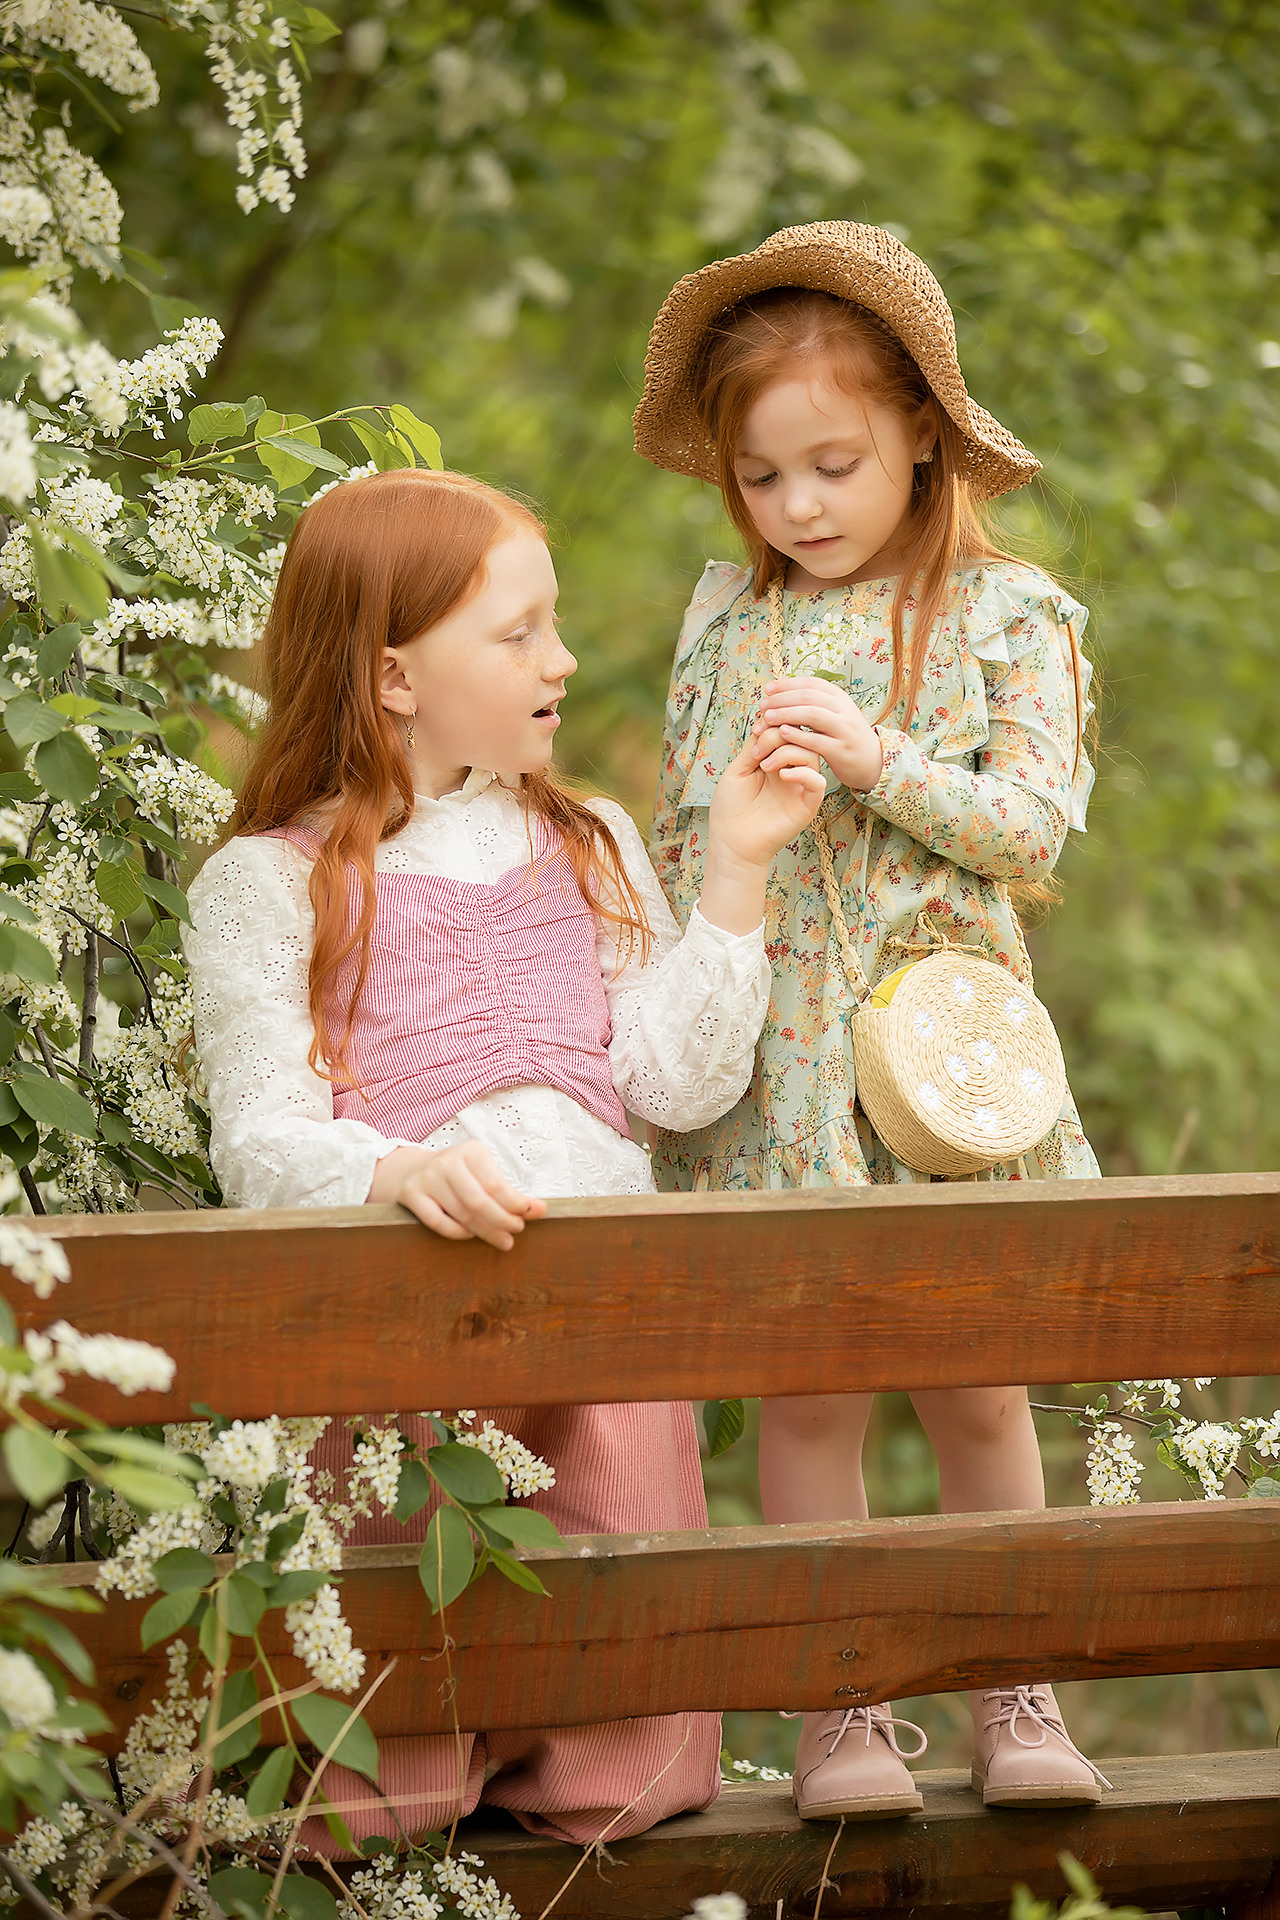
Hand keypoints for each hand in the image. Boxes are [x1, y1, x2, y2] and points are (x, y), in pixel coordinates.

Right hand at [373, 1140, 545, 1250]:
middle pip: (479, 1201)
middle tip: (516, 1231)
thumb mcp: (483, 1174)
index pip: (497, 1184)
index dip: (515, 1204)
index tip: (529, 1215)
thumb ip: (510, 1193)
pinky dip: (458, 1232)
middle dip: (502, 1221)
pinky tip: (471, 1235)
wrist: (412, 1170)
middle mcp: (447, 1161)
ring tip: (503, 1240)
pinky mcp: (412, 1194)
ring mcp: (427, 1178)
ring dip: (485, 1231)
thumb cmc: (459, 1175)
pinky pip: (438, 1222)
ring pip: (461, 1213)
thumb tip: (540, 1210)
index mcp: (471, 1151)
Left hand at [698, 730, 825, 933]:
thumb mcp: (738, 770)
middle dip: (780, 735)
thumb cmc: (730, 809)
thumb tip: (768, 724)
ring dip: (788, 751)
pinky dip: (803, 773)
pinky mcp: (807, 804)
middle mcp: (790, 771)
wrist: (731, 842)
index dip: (773, 725)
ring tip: (765, 765)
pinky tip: (781, 776)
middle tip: (759, 745)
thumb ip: (755, 747)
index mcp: (773, 761)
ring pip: (811, 755)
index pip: (786, 732)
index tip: (755, 731)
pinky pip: (818, 782)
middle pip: (801, 738)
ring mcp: (799, 787)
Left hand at [754, 676, 883, 791]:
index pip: (811, 683)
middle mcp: (844, 710)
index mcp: (840, 698)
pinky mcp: (841, 750)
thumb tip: (781, 691)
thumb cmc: (844, 737)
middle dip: (782, 698)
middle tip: (762, 705)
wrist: (872, 761)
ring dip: (787, 714)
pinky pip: (817, 741)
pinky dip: (798, 735)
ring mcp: (844, 730)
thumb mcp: (834, 714)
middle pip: (809, 696)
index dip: (787, 684)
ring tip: (767, 717)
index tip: (767, 688)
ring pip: (813, 715)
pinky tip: (782, 733)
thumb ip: (813, 703)